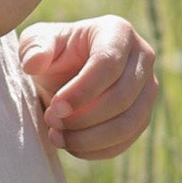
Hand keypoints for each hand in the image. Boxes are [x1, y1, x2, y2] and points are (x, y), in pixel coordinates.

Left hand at [18, 15, 158, 159]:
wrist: (64, 72)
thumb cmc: (53, 52)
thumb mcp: (36, 42)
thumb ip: (33, 47)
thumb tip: (34, 63)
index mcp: (118, 32)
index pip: (108, 64)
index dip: (82, 91)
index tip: (55, 108)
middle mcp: (142, 58)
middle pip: (122, 97)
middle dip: (84, 117)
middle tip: (52, 122)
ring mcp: (148, 88)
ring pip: (129, 123)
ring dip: (91, 138)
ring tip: (58, 137)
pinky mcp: (143, 115)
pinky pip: (126, 140)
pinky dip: (97, 150)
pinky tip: (71, 145)